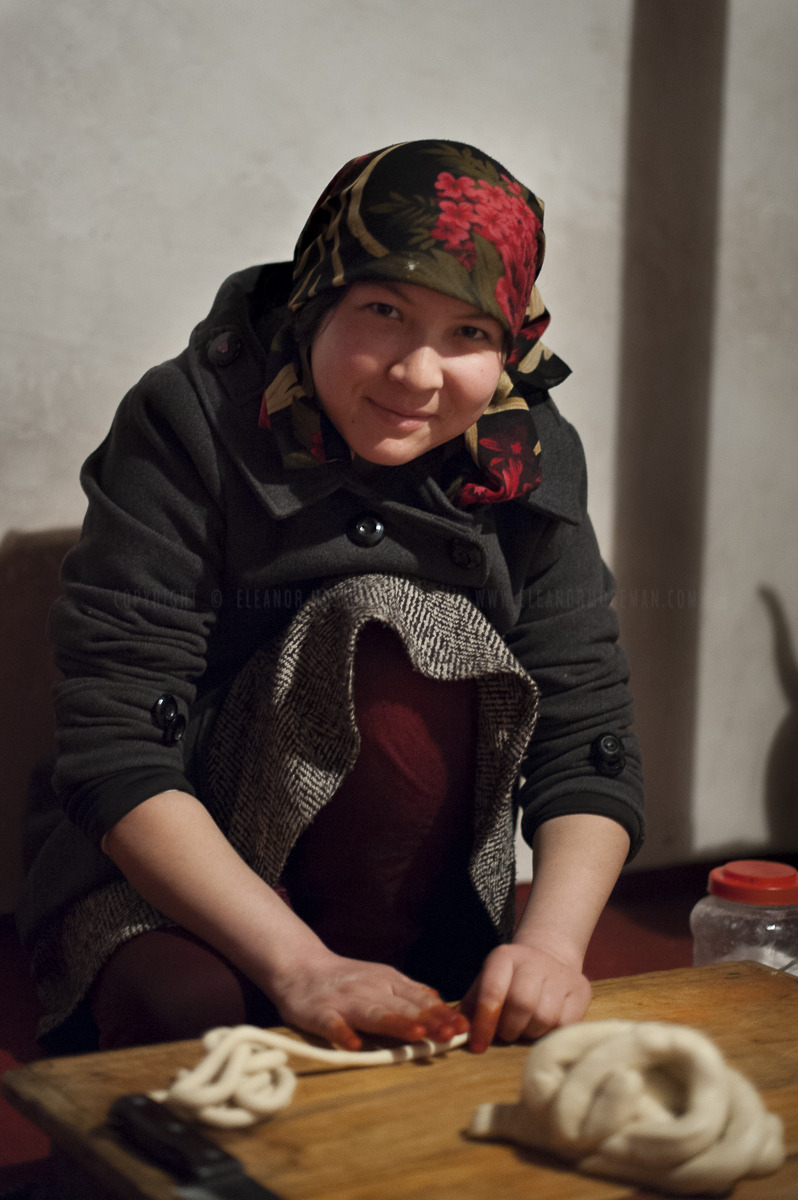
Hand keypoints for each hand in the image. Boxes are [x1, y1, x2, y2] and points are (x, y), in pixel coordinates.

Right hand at [266, 950, 468, 1051]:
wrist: (299, 967)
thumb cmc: (345, 979)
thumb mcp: (380, 978)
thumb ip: (407, 992)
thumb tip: (439, 1001)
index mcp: (387, 981)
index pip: (418, 998)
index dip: (440, 1013)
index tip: (462, 1027)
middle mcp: (369, 989)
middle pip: (402, 1006)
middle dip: (427, 1020)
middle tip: (450, 1034)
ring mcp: (345, 1001)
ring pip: (373, 1013)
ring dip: (396, 1023)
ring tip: (416, 1035)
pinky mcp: (319, 1013)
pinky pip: (332, 1025)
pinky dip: (343, 1034)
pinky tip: (354, 1046)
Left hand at [461, 941, 590, 1053]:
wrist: (548, 958)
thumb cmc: (510, 980)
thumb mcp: (486, 983)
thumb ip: (471, 1006)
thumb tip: (460, 1030)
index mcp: (504, 956)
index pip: (492, 990)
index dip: (484, 1022)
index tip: (478, 1046)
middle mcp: (534, 960)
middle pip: (521, 1004)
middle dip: (509, 1028)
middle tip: (506, 1033)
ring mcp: (560, 974)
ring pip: (544, 1017)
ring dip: (530, 1032)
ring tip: (525, 1027)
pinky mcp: (580, 989)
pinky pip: (565, 1024)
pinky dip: (551, 1033)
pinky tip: (543, 1026)